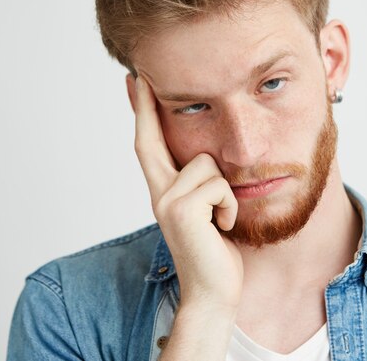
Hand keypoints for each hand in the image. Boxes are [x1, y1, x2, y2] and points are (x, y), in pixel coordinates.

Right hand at [131, 74, 242, 310]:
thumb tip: (208, 160)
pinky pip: (218, 185)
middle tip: (140, 74)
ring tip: (221, 218)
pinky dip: (229, 206)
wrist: (215, 292)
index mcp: (165, 193)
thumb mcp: (208, 211)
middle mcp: (159, 194)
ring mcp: (166, 201)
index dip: (143, 114)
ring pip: (206, 163)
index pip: (148, 145)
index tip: (136, 83)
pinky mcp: (181, 210)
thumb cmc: (217, 252)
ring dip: (224, 191)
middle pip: (151, 141)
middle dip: (147, 107)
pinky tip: (223, 227)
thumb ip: (201, 185)